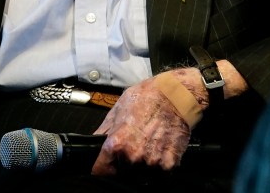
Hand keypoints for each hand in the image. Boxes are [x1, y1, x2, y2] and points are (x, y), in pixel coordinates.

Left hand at [90, 68, 205, 175]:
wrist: (176, 95)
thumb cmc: (146, 98)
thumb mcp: (118, 109)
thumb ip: (103, 131)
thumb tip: (93, 143)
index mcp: (117, 143)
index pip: (101, 170)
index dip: (101, 167)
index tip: (105, 164)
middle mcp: (134, 156)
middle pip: (122, 173)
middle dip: (124, 163)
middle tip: (133, 145)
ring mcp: (152, 163)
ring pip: (141, 175)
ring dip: (142, 166)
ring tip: (148, 145)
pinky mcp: (169, 164)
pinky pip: (159, 173)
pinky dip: (158, 165)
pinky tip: (159, 147)